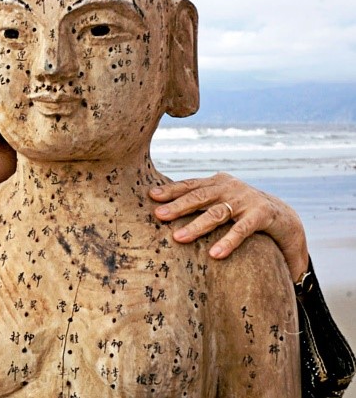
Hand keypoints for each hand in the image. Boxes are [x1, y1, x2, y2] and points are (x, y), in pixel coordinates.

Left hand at [149, 172, 308, 280]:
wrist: (285, 217)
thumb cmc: (242, 211)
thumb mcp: (221, 202)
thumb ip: (200, 203)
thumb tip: (163, 212)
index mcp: (218, 182)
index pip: (190, 185)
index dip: (171, 190)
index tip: (151, 196)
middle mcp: (231, 187)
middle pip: (199, 196)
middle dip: (178, 206)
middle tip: (159, 215)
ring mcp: (247, 200)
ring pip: (217, 213)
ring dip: (196, 226)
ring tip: (178, 238)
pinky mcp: (262, 215)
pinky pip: (242, 230)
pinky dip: (227, 241)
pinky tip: (215, 254)